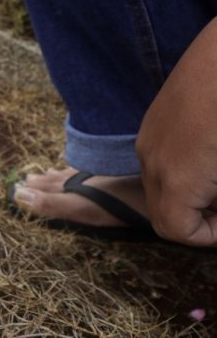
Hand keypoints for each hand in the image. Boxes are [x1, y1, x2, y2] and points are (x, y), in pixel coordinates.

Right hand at [137, 17, 216, 246]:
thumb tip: (216, 204)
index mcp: (179, 176)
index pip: (177, 230)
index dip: (209, 235)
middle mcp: (152, 161)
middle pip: (162, 215)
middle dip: (196, 219)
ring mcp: (148, 139)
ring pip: (158, 189)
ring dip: (187, 196)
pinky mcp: (152, 122)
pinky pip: (158, 163)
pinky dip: (180, 173)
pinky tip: (207, 154)